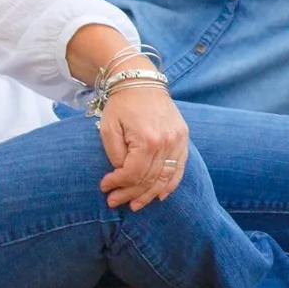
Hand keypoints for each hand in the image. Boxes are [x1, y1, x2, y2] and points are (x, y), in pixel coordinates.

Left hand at [98, 84, 187, 210]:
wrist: (141, 82)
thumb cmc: (121, 105)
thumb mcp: (108, 128)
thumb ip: (115, 155)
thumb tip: (121, 175)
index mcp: (147, 139)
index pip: (133, 173)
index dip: (118, 184)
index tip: (105, 187)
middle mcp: (166, 142)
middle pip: (149, 179)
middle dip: (129, 194)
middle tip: (115, 202)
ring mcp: (178, 141)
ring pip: (165, 178)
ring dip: (149, 195)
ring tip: (135, 205)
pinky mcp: (183, 138)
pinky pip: (179, 168)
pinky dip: (170, 185)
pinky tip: (159, 196)